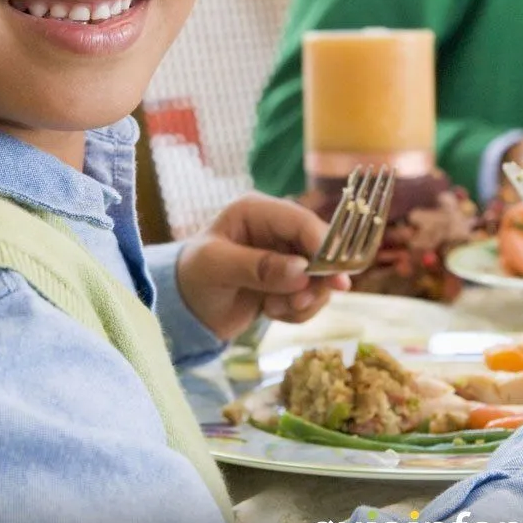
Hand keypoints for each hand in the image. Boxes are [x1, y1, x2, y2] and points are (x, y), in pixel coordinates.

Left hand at [175, 193, 350, 340]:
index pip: (301, 221)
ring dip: (304, 300)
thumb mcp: (216, 267)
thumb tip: (301, 271)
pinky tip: (272, 312)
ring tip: (274, 309)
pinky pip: (312, 296)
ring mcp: (286, 255)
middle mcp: (276, 229)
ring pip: (320, 277)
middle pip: (321, 249)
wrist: (187, 310)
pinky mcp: (290, 281)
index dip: (323, 245)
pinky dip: (298, 311)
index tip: (334, 277)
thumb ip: (258, 267)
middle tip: (297, 303)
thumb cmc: (194, 278)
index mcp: (257, 211)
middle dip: (315, 281)